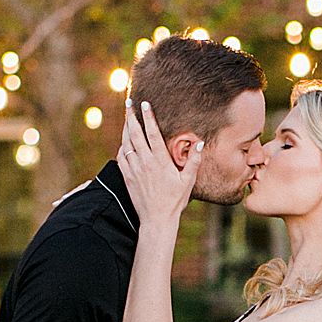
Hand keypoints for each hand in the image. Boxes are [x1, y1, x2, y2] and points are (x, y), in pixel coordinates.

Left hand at [118, 99, 199, 223]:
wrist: (156, 219)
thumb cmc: (175, 201)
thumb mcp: (188, 181)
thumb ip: (194, 161)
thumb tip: (200, 143)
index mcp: (160, 161)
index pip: (152, 133)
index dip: (148, 116)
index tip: (145, 103)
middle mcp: (145, 162)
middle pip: (135, 133)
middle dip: (131, 116)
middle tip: (128, 102)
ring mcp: (134, 169)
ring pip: (126, 143)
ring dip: (125, 128)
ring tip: (126, 116)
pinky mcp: (127, 177)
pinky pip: (121, 156)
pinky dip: (122, 146)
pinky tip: (124, 141)